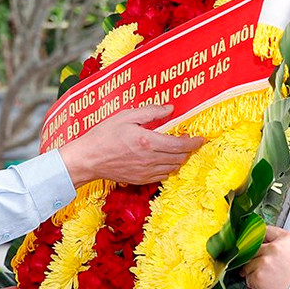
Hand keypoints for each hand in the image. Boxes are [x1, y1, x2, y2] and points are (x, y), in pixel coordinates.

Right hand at [59, 105, 203, 186]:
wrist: (88, 159)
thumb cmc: (104, 135)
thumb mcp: (126, 116)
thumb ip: (150, 112)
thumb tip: (170, 109)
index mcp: (148, 142)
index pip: (180, 145)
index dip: (194, 142)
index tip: (201, 138)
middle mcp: (150, 159)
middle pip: (180, 158)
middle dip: (189, 150)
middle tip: (189, 140)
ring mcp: (146, 172)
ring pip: (173, 168)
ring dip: (179, 159)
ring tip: (177, 149)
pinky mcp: (140, 179)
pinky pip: (162, 175)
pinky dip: (168, 167)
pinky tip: (164, 159)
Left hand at [240, 226, 289, 288]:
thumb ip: (283, 248)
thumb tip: (269, 248)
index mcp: (287, 239)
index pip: (265, 231)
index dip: (260, 239)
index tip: (255, 243)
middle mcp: (275, 247)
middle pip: (254, 247)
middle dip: (254, 257)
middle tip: (257, 264)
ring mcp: (265, 261)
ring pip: (248, 263)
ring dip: (252, 271)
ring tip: (263, 278)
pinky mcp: (258, 275)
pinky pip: (248, 277)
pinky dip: (252, 282)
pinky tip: (261, 285)